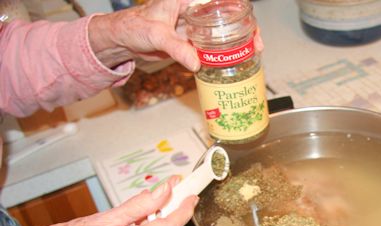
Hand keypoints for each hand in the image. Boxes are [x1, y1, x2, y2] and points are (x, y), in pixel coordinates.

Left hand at [88, 0, 264, 71]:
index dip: (240, 10)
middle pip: (229, 16)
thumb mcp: (156, 35)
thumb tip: (196, 63)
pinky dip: (225, 54)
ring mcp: (196, 26)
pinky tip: (235, 60)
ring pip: (225, 31)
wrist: (123, 40)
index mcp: (188, 0)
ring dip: (239, 42)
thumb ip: (176, 49)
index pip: (222, 0)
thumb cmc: (134, 27)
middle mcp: (195, 10)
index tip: (251, 24)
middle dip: (247, 29)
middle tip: (257, 45)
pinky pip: (214, 46)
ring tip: (253, 53)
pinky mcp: (193, 41)